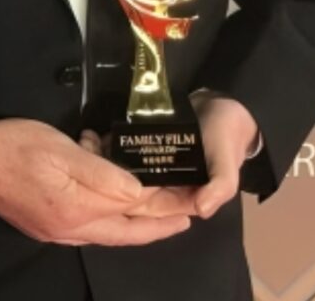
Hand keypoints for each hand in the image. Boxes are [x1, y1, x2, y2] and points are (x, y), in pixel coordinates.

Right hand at [0, 117, 191, 245]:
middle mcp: (69, 230)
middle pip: (125, 233)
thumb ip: (101, 173)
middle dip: (159, 226)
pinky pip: (89, 230)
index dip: (163, 206)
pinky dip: (112, 223)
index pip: (132, 210)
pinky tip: (118, 214)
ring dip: (138, 226)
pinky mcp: (45, 226)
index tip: (191, 203)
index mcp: (77, 211)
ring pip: (108, 234)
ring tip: (162, 218)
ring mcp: (55, 231)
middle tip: (188, 219)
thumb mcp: (61, 149)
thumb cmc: (15, 145)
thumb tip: (137, 192)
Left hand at [100, 96, 258, 221]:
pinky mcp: (147, 144)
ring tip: (87, 141)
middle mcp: (163, 184)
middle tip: (89, 155)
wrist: (226, 105)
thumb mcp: (227, 166)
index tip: (107, 185)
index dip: (130, 200)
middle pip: (131, 187)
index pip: (153, 208)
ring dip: (105, 159)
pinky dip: (110, 143)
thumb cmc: (227, 139)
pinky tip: (94, 134)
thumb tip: (201, 210)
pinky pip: (125, 148)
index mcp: (181, 197)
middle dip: (109, 176)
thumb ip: (219, 188)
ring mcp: (153, 163)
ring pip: (124, 168)